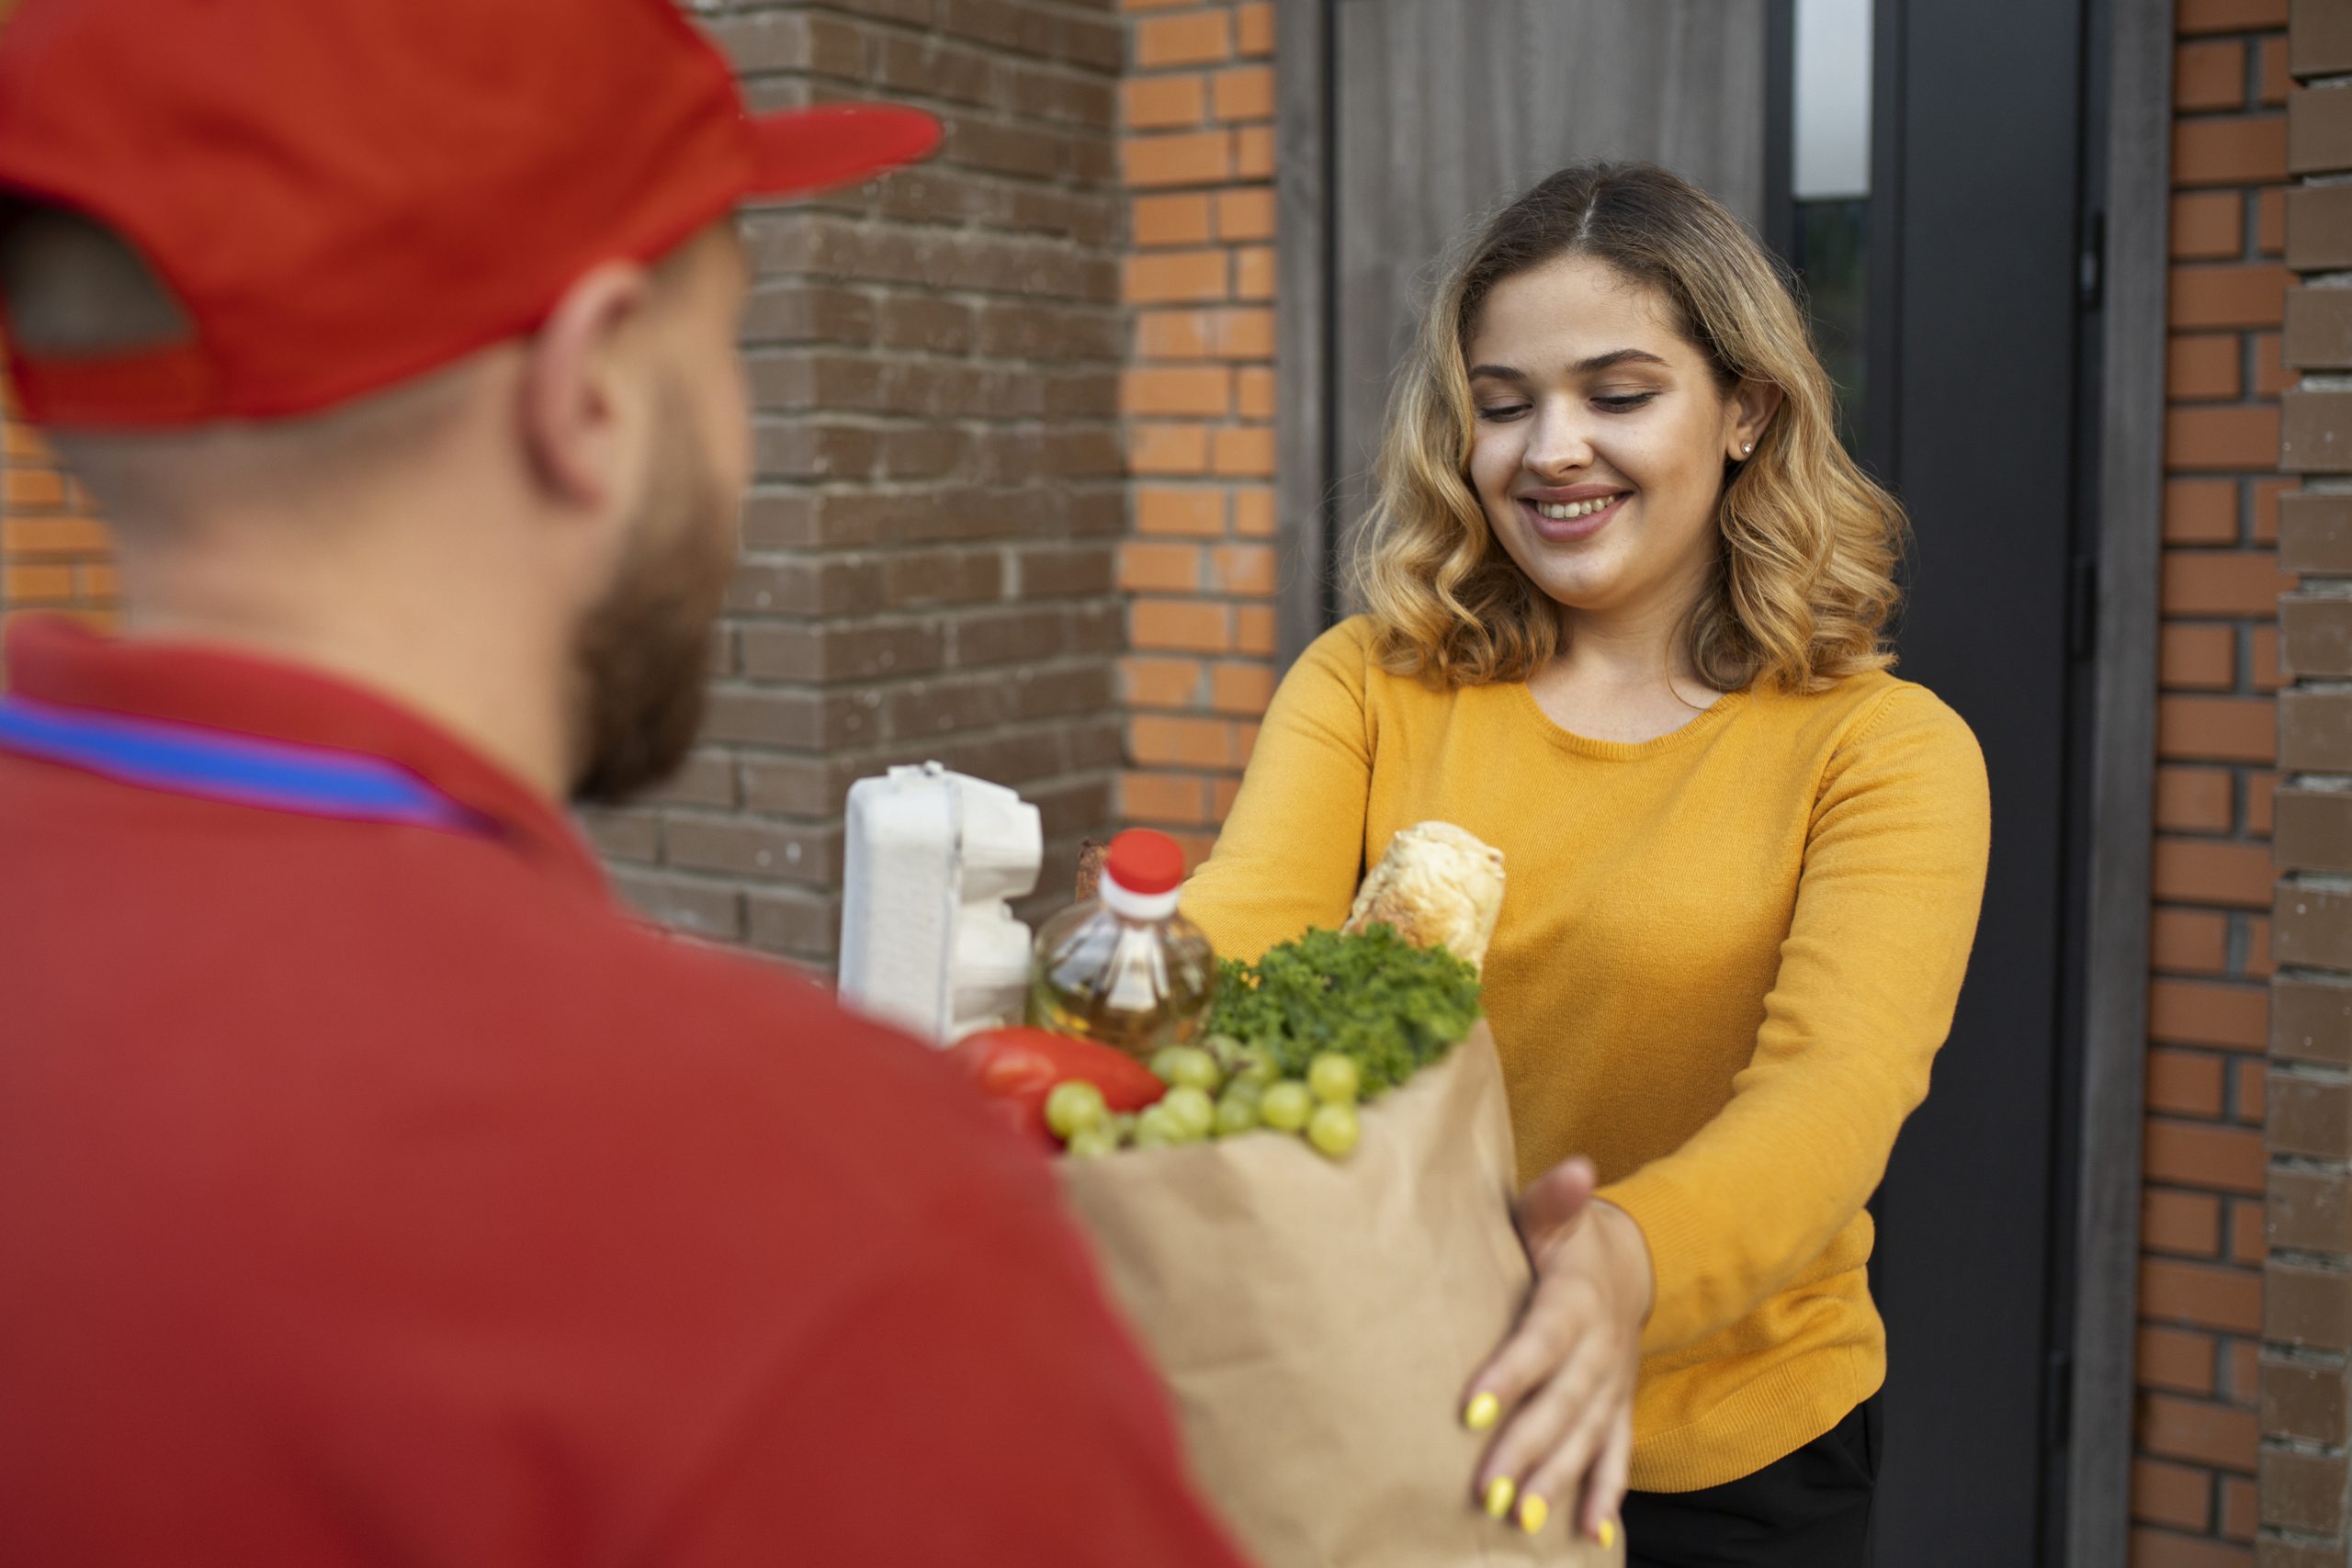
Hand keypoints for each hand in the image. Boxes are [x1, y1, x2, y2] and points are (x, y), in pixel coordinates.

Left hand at [1461, 1157, 1653, 1543]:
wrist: (1628, 1263)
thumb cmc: (1565, 1238)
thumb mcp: (1553, 1211)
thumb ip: (1554, 1197)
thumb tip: (1576, 1169)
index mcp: (1576, 1300)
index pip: (1541, 1340)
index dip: (1512, 1373)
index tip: (1472, 1408)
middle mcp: (1600, 1349)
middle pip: (1563, 1403)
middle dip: (1527, 1447)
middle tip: (1487, 1488)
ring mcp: (1612, 1385)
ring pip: (1587, 1438)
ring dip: (1559, 1480)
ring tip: (1525, 1519)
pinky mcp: (1617, 1408)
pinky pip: (1616, 1457)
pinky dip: (1606, 1496)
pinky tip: (1588, 1537)